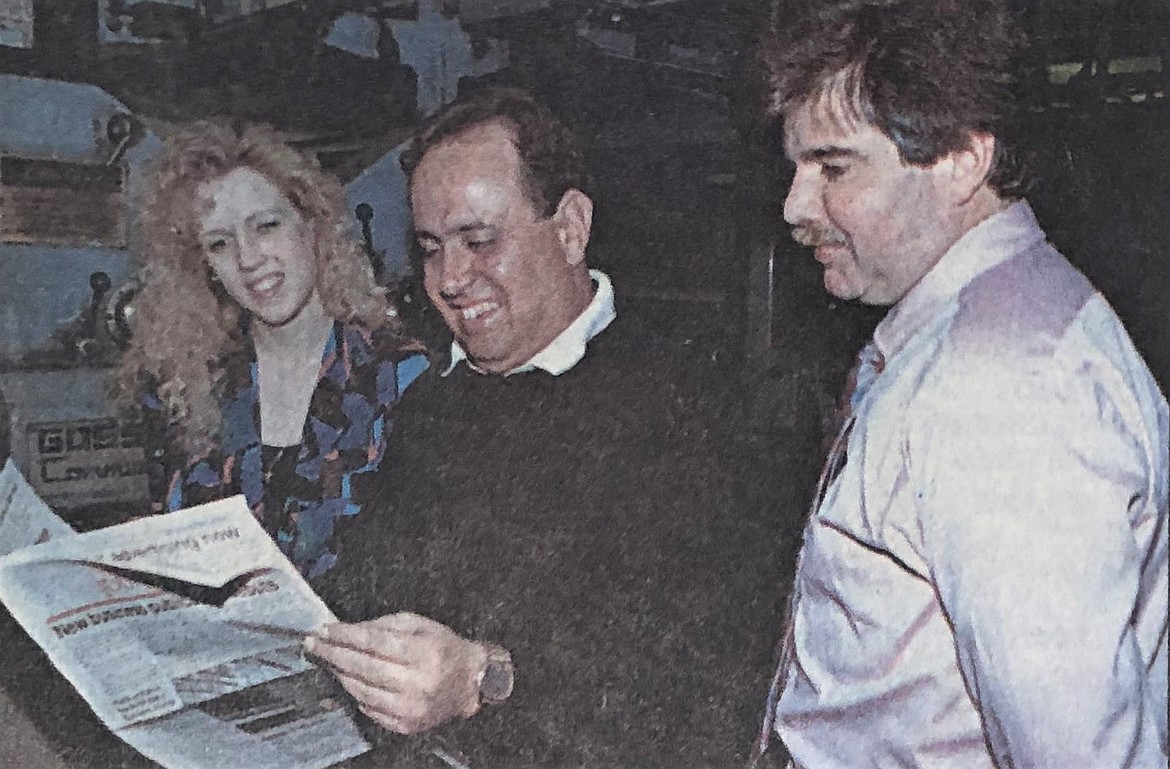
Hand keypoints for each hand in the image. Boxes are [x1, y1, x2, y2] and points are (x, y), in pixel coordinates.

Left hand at [305, 612, 487, 734]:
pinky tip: (348, 679)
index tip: (324, 629)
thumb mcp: (420, 625)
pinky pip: (369, 709)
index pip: (374, 642)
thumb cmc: (443, 647)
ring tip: (327, 659)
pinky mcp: (405, 726)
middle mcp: (417, 684)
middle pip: (363, 667)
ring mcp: (410, 709)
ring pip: (361, 691)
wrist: (468, 683)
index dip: (345, 635)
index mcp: (424, 653)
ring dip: (339, 673)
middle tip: (313, 643)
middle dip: (334, 653)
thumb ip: (384, 625)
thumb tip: (348, 630)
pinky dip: (356, 693)